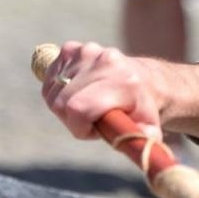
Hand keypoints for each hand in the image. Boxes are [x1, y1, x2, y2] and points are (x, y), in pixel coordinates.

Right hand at [41, 41, 163, 142]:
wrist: (143, 79)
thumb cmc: (142, 111)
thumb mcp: (149, 130)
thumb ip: (142, 141)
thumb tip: (139, 149)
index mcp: (125, 82)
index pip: (78, 109)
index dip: (79, 127)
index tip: (93, 130)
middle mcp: (105, 61)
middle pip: (61, 103)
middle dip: (71, 120)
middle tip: (90, 121)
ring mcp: (86, 51)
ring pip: (53, 93)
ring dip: (64, 107)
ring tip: (86, 106)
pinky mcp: (72, 49)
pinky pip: (50, 79)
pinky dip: (58, 91)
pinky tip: (77, 92)